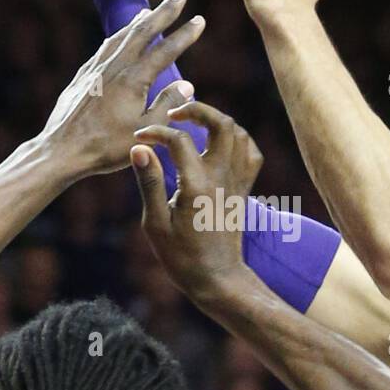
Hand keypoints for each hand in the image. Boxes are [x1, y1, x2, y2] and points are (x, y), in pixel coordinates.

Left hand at [42, 0, 203, 175]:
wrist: (61, 150)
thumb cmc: (105, 148)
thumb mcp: (144, 130)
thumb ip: (167, 105)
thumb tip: (187, 84)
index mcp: (133, 81)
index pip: (165, 51)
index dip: (184, 34)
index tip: (199, 19)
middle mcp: (113, 68)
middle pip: (142, 32)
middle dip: (163, 12)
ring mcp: (95, 70)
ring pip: (120, 37)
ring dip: (138, 22)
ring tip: (149, 11)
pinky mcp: (82, 78)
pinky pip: (104, 49)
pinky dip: (118, 38)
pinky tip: (118, 39)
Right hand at [130, 100, 260, 299]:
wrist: (218, 279)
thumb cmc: (181, 258)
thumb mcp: (155, 224)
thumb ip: (149, 182)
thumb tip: (139, 148)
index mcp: (197, 186)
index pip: (179, 140)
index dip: (155, 132)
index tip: (140, 140)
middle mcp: (222, 179)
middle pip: (222, 124)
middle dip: (196, 110)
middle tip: (174, 114)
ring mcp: (237, 183)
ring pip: (238, 133)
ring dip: (216, 121)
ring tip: (192, 125)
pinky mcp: (243, 190)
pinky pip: (250, 153)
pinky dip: (236, 140)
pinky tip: (217, 145)